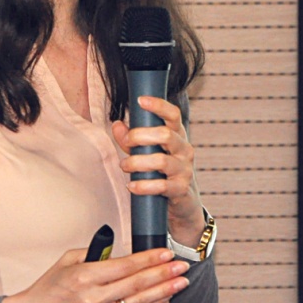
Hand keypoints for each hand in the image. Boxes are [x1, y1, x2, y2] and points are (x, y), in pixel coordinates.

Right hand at [1, 246, 189, 302]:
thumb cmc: (46, 287)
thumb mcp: (66, 261)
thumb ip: (94, 253)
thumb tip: (120, 250)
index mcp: (84, 276)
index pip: (125, 266)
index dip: (148, 259)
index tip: (166, 252)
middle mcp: (94, 298)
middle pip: (136, 284)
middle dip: (163, 274)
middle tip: (182, 265)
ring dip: (163, 292)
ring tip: (181, 283)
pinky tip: (164, 299)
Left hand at [111, 96, 205, 248]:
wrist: (183, 202)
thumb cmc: (162, 171)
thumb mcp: (147, 152)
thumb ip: (131, 139)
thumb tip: (117, 125)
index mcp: (177, 135)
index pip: (173, 115)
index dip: (158, 105)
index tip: (141, 100)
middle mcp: (184, 149)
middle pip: (165, 134)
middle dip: (140, 136)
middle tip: (126, 143)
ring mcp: (185, 169)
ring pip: (161, 161)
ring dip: (137, 163)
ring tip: (124, 166)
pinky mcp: (181, 189)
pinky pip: (161, 186)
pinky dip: (143, 186)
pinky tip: (132, 186)